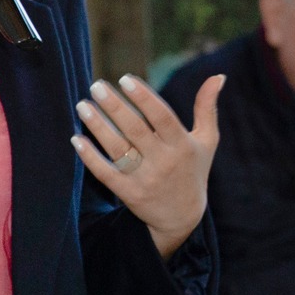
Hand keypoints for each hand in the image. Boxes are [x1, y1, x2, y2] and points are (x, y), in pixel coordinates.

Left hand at [72, 73, 224, 255]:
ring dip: (98, 126)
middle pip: (136, 130)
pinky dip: (90, 157)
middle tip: (96, 85)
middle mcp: (164, 162)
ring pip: (118, 149)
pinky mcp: (129, 194)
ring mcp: (145, 179)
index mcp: (182, 145)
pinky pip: (105, 173)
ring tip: (83, 105)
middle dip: (115, 106)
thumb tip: (218, 76)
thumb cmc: (193, 169)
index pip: (162, 117)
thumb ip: (207, 107)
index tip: (125, 79)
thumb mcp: (207, 140)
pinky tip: (77, 138)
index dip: (144, 98)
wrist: (183, 217)